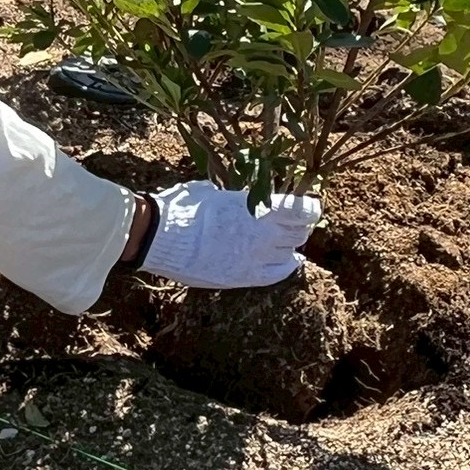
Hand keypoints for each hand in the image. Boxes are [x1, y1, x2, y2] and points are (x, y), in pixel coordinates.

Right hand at [139, 181, 321, 290]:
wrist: (159, 237)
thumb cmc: (182, 208)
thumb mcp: (213, 191)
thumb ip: (236, 198)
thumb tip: (240, 198)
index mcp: (257, 208)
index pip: (302, 210)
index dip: (310, 208)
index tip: (311, 205)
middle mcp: (263, 234)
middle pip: (299, 233)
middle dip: (300, 226)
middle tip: (296, 222)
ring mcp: (254, 258)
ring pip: (290, 254)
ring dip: (290, 245)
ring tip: (288, 241)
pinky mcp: (243, 277)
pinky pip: (276, 274)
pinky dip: (287, 266)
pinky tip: (290, 261)